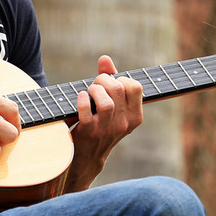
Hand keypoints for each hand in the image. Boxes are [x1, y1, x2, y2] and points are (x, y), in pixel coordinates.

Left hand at [65, 55, 143, 189]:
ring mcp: (107, 129)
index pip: (135, 86)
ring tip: (89, 91)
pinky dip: (82, 100)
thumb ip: (110, 79)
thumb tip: (105, 59)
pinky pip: (87, 112)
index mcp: (135, 116)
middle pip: (118, 89)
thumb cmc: (100, 123)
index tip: (111, 83)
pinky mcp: (90, 133)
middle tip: (95, 84)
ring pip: (106, 101)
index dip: (121, 78)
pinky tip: (80, 98)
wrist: (87, 156)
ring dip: (94, 90)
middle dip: (103, 80)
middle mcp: (124, 123)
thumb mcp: (112, 105)